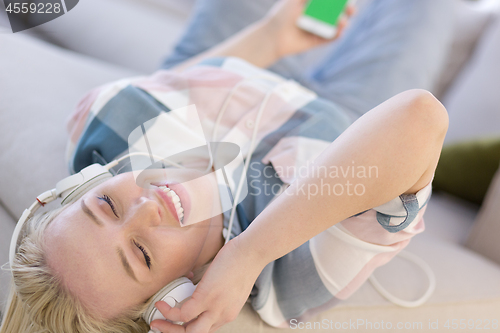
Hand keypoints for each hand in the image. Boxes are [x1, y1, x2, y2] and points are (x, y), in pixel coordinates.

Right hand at [149, 237, 264, 332]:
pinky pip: (182, 313)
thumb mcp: (229, 285)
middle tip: (160, 326)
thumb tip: (196, 285)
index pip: (204, 329)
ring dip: (169, 328)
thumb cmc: (242, 262)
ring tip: (157, 320)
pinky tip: (161, 304)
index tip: (175, 322)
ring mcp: (214, 308)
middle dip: (174, 332)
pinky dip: (168, 311)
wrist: (250, 253)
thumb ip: (215, 291)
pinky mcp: (206, 297)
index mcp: (227, 313)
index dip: (187, 327)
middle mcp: (222, 315)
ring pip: (188, 331)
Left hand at [263, 0, 355, 57]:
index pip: (332, 1)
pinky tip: (340, 31)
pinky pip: (331, 38)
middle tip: (351, 9)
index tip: (347, 0)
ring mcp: (319, 28)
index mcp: (314, 3)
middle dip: (347, 10)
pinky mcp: (318, 41)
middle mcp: (319, 15)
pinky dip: (337, 35)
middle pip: (338, 11)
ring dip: (343, 22)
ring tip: (342, 22)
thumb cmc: (283, 14)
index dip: (341, 0)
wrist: (273, 36)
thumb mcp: (297, 0)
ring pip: (336, 25)